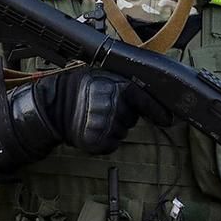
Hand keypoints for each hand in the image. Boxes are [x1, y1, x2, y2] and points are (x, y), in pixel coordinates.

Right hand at [34, 69, 167, 153]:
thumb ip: (124, 82)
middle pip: (132, 116)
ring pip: (122, 131)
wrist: (51, 107)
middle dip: (123, 113)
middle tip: (104, 106)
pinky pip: (112, 144)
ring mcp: (106, 126)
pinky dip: (105, 139)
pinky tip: (93, 128)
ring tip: (95, 116)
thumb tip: (150, 94)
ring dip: (114, 126)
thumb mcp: (101, 76)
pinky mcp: (99, 143)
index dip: (156, 109)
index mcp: (114, 86)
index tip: (168, 119)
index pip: (142, 98)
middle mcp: (113, 107)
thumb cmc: (76, 88)